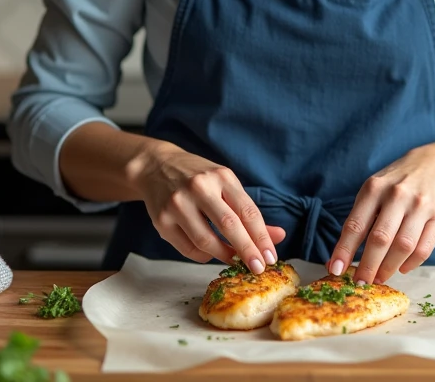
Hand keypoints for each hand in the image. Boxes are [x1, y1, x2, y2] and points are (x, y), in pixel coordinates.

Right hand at [130, 142, 285, 272]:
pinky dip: (203, 256)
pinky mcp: (162, 220)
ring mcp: (178, 204)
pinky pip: (188, 248)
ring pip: (206, 241)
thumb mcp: (225, 185)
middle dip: (247, 251)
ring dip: (224, 256)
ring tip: (234, 260)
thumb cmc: (198, 178)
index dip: (262, 238)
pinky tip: (210, 252)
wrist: (156, 166)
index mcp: (221, 176)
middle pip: (229, 226)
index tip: (271, 258)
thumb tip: (278, 236)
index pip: (247, 211)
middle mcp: (199, 188)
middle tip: (258, 269)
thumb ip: (248, 212)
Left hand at [329, 145, 434, 284]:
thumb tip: (338, 260)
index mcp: (375, 188)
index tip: (336, 270)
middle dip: (368, 265)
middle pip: (380, 238)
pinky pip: (425, 248)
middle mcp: (398, 195)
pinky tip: (401, 268)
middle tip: (360, 283)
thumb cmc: (395, 185)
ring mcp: (421, 206)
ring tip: (379, 278)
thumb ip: (358, 221)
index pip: (355, 224)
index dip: (344, 250)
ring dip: (389, 268)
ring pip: (403, 246)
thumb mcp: (373, 191)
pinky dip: (411, 264)